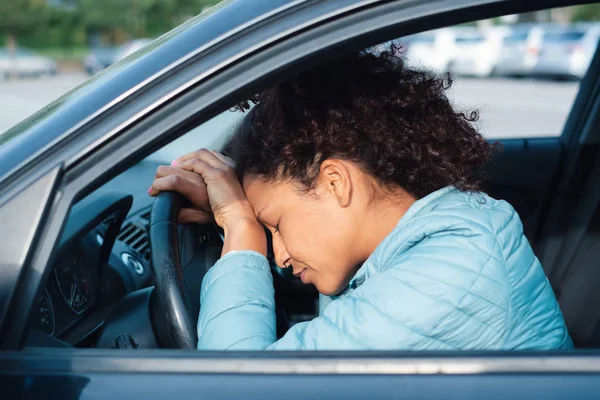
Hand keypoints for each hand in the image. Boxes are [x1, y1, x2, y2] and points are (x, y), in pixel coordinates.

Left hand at [149, 149, 265, 255]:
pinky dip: (184, 166)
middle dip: (186, 158)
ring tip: (170, 169)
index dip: (195, 159)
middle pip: (203, 153)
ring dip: (181, 162)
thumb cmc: (230, 214)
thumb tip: (182, 207)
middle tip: (173, 166)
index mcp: (230, 170)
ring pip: (197, 156)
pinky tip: (175, 173)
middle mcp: (227, 165)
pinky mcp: (216, 174)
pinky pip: (195, 164)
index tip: (183, 166)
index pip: (211, 156)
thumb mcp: (218, 202)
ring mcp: (222, 168)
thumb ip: (206, 198)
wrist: (239, 217)